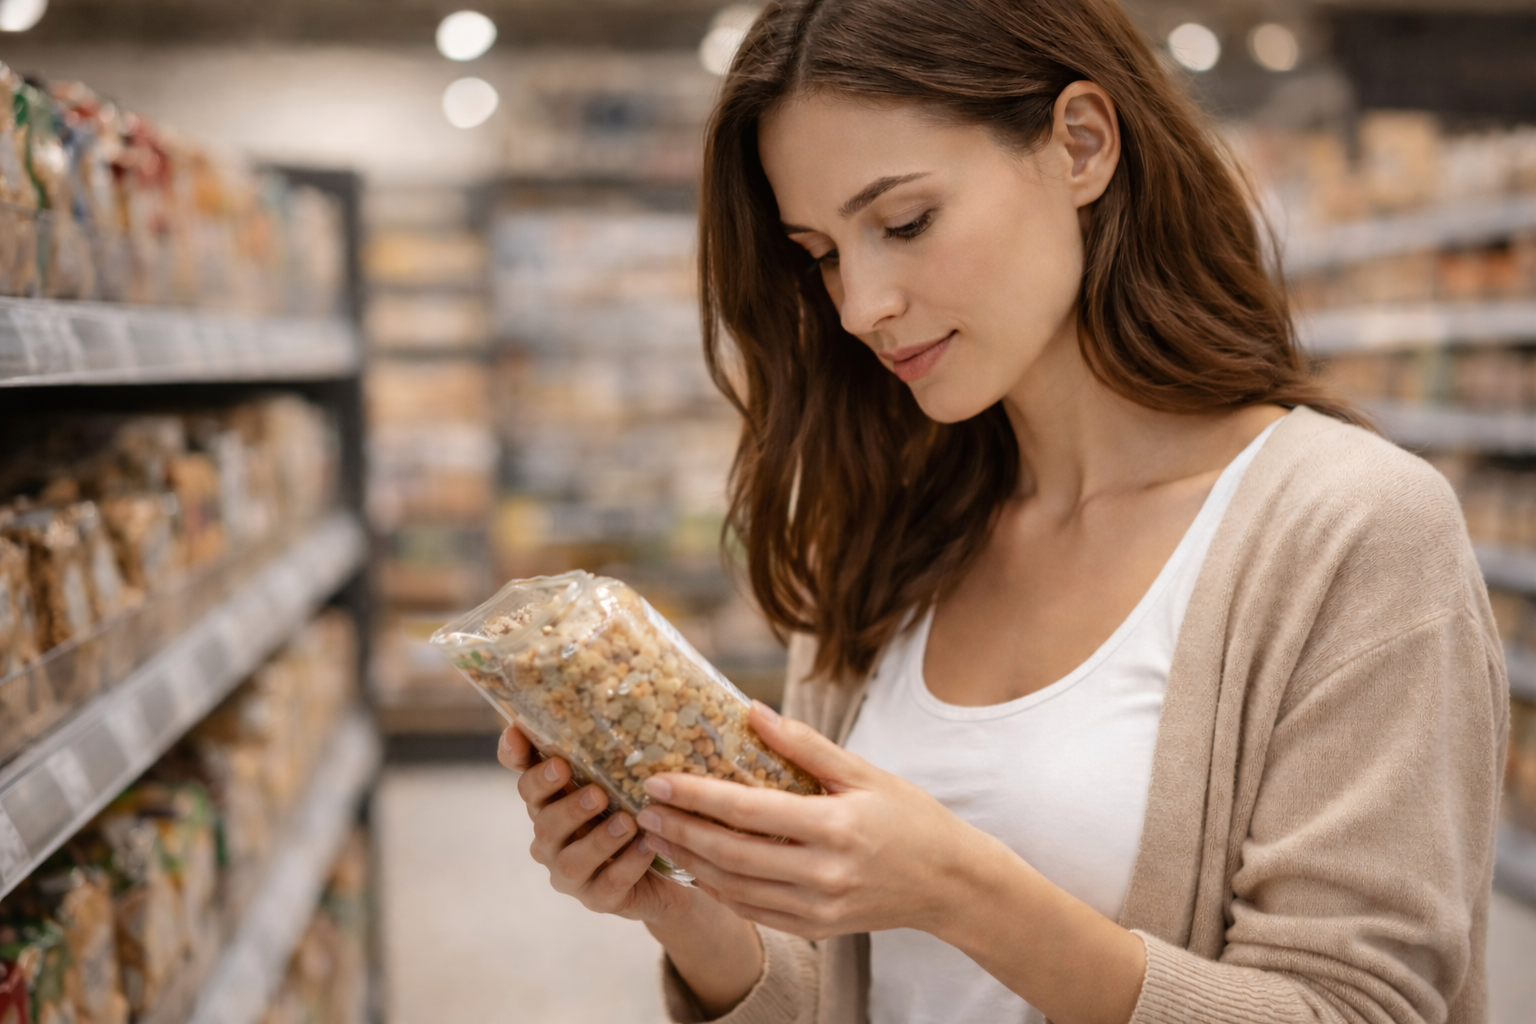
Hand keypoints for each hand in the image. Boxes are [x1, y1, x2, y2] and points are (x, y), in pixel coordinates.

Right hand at [497, 725, 695, 924]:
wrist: (670, 868)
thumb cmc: (636, 812)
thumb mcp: (625, 776)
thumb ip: (608, 748)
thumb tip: (601, 702)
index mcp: (552, 801)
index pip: (524, 777)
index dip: (516, 756)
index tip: (519, 734)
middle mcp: (552, 836)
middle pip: (543, 819)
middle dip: (566, 805)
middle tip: (595, 791)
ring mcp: (571, 873)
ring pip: (570, 859)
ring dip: (598, 840)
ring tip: (627, 821)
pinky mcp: (598, 899)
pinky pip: (606, 886)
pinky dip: (627, 866)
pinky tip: (646, 848)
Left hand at [633, 702, 1002, 940]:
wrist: (951, 884)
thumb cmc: (911, 819)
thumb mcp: (864, 772)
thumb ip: (805, 745)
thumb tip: (753, 711)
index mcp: (835, 828)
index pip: (747, 811)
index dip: (697, 796)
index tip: (659, 782)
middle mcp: (822, 874)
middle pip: (731, 854)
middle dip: (681, 831)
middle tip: (644, 810)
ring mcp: (818, 908)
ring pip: (735, 888)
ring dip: (692, 863)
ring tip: (662, 836)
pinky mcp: (816, 929)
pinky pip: (754, 911)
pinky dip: (720, 890)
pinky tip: (699, 868)